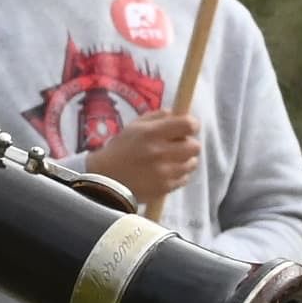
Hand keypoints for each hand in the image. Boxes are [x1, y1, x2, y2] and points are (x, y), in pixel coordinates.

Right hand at [87, 108, 202, 213]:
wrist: (106, 179)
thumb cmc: (121, 149)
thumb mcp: (135, 126)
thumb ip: (158, 116)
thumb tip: (177, 114)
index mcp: (152, 133)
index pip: (188, 125)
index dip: (192, 124)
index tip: (188, 127)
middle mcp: (160, 152)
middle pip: (195, 146)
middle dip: (189, 143)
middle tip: (178, 145)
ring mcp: (164, 173)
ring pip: (192, 163)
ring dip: (185, 160)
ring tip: (171, 160)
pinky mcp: (165, 188)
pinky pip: (184, 178)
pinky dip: (178, 175)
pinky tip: (166, 172)